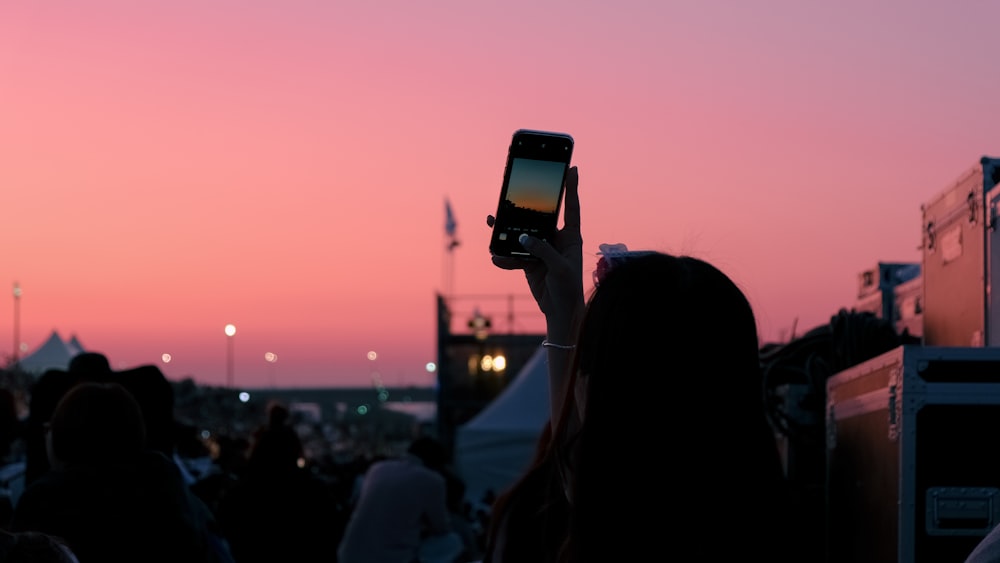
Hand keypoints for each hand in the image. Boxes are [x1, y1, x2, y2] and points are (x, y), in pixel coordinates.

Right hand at [486, 166, 583, 326]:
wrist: (560, 312)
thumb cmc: (569, 288)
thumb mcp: (560, 268)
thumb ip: (543, 250)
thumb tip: (522, 237)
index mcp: (571, 237)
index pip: (571, 208)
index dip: (571, 189)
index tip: (572, 169)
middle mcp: (556, 240)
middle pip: (539, 219)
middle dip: (525, 208)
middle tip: (513, 195)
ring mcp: (541, 250)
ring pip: (522, 235)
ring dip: (507, 231)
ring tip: (493, 222)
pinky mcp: (528, 262)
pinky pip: (513, 255)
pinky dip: (504, 257)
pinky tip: (496, 257)